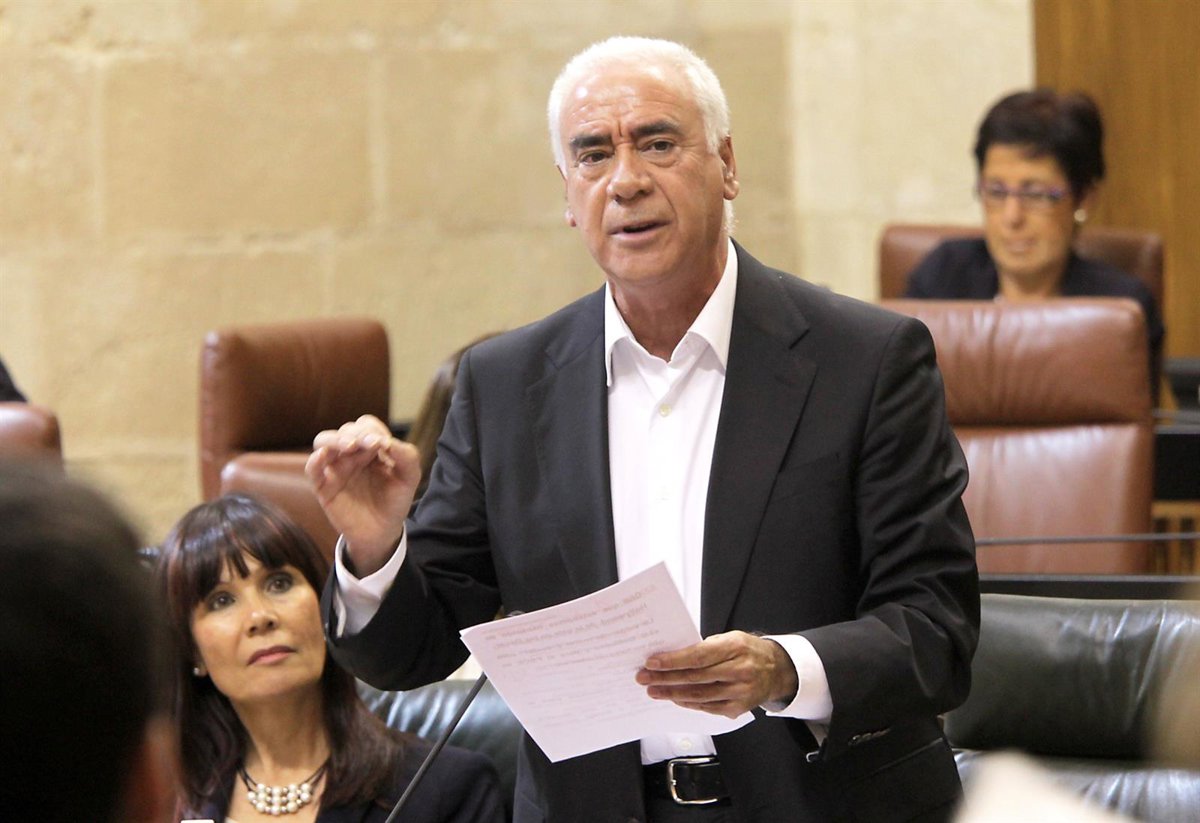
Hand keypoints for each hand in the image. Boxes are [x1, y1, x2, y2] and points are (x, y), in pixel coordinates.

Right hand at [305, 415, 421, 574]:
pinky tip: (323, 456)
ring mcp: (335, 468)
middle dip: (357, 433)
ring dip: (336, 439)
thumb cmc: (394, 501)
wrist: (382, 531)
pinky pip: (312, 469)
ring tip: (350, 446)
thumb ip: (407, 457)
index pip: (366, 426)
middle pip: (345, 430)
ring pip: (323, 441)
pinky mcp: (323, 486)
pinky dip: (315, 460)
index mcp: (371, 448)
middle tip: (371, 444)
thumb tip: (389, 442)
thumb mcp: (409, 478)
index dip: (374, 430)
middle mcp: (351, 454)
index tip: (384, 445)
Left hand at [635, 631, 798, 718]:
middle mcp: (740, 670)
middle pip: (695, 677)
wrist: (776, 669)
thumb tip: (672, 656)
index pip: (698, 656)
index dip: (673, 661)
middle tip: (644, 678)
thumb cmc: (747, 650)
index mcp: (735, 647)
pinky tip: (674, 698)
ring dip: (672, 694)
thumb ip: (705, 647)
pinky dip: (688, 703)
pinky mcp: (739, 708)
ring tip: (654, 690)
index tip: (652, 662)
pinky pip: (707, 707)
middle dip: (665, 678)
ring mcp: (741, 692)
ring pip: (699, 695)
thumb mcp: (730, 639)